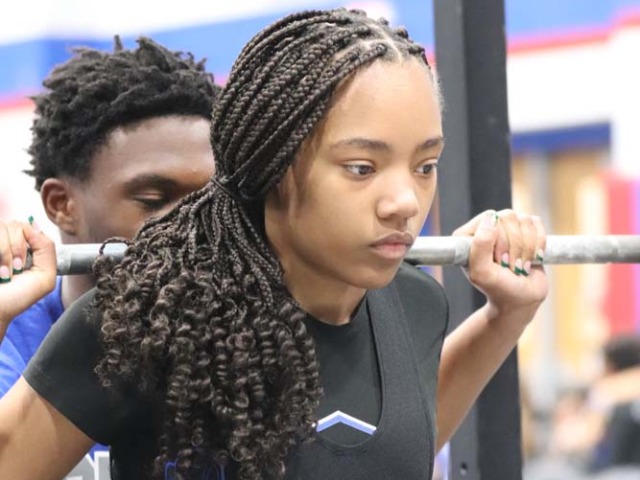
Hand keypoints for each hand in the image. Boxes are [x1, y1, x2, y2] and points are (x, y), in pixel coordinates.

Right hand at [0, 220, 55, 325]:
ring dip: (5, 254)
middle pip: (15, 225)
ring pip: (2, 227)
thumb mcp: (45, 276)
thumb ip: (47, 248)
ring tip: (4, 273)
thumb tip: (33, 225)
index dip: (31, 240)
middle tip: (16, 269)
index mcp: (21, 248)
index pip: (28, 226)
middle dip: (19, 249)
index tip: (27, 261)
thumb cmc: (16, 298)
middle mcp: (4, 243)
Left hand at [453, 209, 547, 325]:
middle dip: (515, 246)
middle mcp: (487, 229)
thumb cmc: (498, 289)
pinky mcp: (526, 231)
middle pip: (508, 217)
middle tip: (510, 266)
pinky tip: (531, 259)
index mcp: (469, 236)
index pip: (489, 218)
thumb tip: (491, 218)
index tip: (499, 261)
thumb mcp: (482, 273)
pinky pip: (536, 223)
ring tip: (519, 265)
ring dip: (526, 248)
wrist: (521, 301)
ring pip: (524, 220)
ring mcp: (507, 229)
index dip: (500, 239)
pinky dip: (538, 244)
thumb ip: (480, 245)